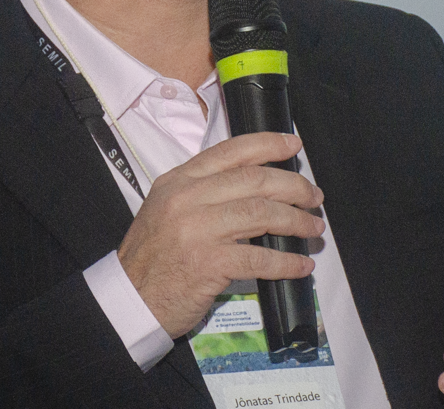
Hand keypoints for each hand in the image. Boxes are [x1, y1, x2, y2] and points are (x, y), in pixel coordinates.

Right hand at [117, 132, 324, 337]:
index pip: (230, 152)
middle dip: (293, 186)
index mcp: (178, 181)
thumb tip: (255, 185)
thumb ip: (203, 192)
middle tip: (314, 197)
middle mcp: (187, 199)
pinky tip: (300, 264)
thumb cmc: (153, 257)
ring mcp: (197, 230)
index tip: (292, 144)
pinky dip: (286, 262)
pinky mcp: (208, 264)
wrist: (130, 298)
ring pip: (261, 214)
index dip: (267, 144)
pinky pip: (259, 258)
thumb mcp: (167, 209)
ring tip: (313, 227)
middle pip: (254, 180)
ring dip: (296, 221)